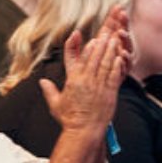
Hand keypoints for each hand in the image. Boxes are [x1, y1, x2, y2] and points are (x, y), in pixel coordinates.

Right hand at [41, 10, 127, 134]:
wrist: (84, 131)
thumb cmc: (69, 119)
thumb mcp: (55, 104)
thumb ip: (49, 91)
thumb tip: (42, 82)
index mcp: (73, 80)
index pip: (75, 58)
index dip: (79, 46)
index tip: (82, 36)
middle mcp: (86, 80)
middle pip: (94, 56)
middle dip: (100, 42)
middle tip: (105, 31)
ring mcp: (98, 85)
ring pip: (105, 63)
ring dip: (110, 49)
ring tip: (114, 38)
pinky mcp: (109, 92)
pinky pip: (114, 74)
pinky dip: (116, 64)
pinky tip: (120, 55)